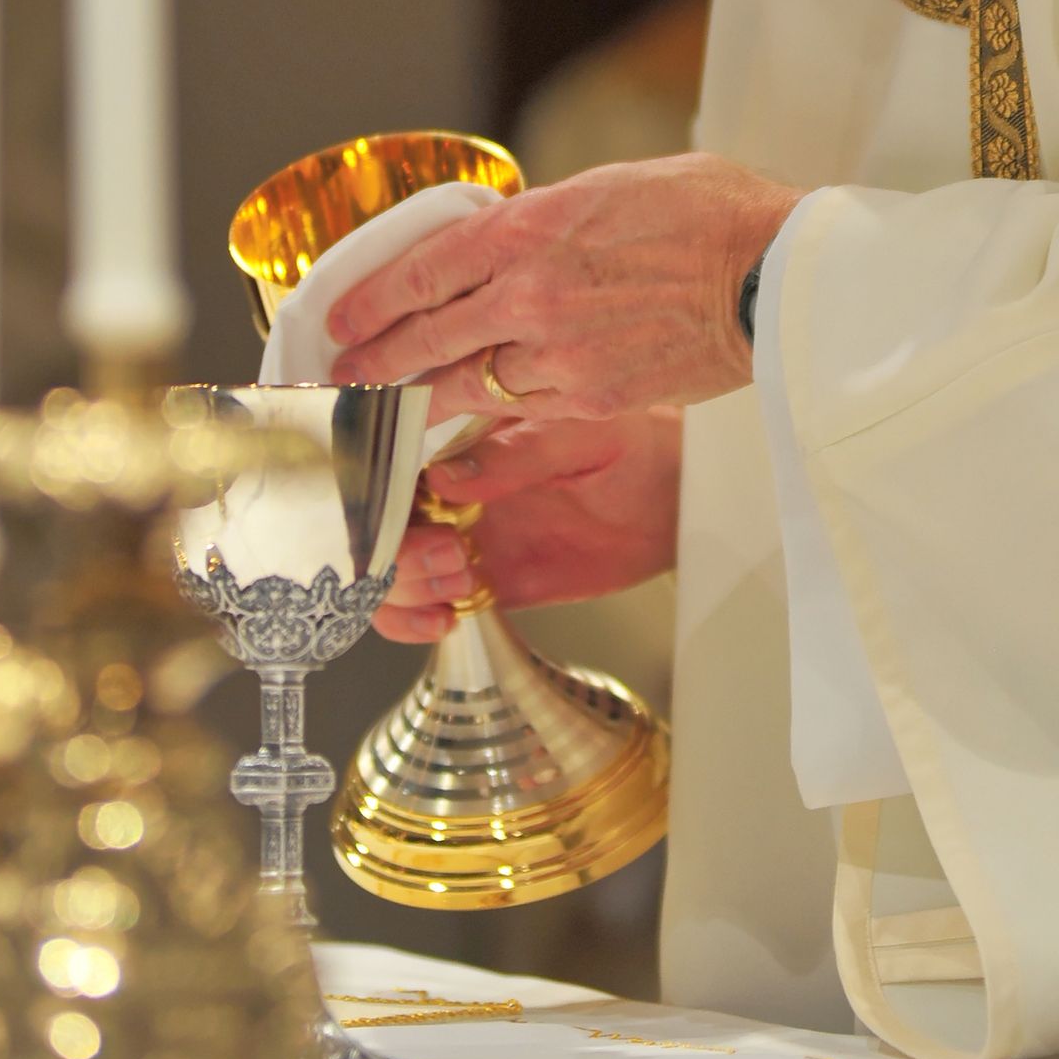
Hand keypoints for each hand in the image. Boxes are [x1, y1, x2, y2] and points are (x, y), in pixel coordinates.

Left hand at [328, 154, 801, 419]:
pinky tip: (472, 420)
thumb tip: (508, 240)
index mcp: (526, 229)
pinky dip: (490, 415)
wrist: (774, 278)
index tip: (341, 320)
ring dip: (422, 400)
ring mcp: (557, 355)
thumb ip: (546, 220)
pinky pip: (521, 410)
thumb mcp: (611, 187)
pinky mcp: (592, 400)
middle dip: (374, 364)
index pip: (419, 271)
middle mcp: (527, 295)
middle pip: (424, 340)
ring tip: (391, 410)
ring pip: (465, 387)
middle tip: (343, 379)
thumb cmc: (710, 215)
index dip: (369, 301)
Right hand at [376, 408, 682, 641]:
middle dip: (395, 554)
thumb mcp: (581, 434)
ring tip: (459, 580)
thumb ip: (517, 454)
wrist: (678, 491)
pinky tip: (445, 619)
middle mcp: (456, 497)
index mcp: (467, 448)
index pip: (390, 474)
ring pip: (394, 576)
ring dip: (405, 591)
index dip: (380, 503)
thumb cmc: (636, 442)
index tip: (408, 519)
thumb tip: (445, 475)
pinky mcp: (493, 583)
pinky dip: (417, 624)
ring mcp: (470, 541)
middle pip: (380, 532)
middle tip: (451, 555)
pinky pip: (431, 608)